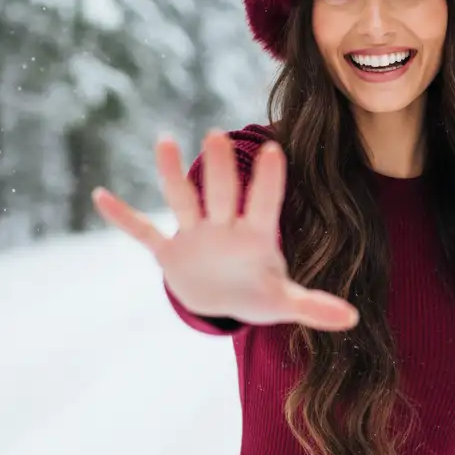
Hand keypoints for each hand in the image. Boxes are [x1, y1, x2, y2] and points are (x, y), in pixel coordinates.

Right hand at [91, 130, 360, 332]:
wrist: (223, 298)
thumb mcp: (283, 302)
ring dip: (173, 175)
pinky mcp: (169, 252)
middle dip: (219, 171)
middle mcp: (224, 228)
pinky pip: (144, 232)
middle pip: (221, 195)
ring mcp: (194, 236)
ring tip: (166, 142)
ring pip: (182, 201)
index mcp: (256, 238)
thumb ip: (314, 306)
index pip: (265, 205)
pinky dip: (124, 219)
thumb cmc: (258, 292)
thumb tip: (353, 318)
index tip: (274, 151)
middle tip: (218, 136)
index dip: (268, 182)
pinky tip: (101, 197)